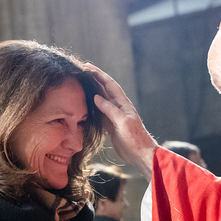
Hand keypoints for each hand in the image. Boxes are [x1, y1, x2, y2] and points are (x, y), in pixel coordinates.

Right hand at [84, 63, 157, 179]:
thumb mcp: (122, 122)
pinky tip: (84, 105)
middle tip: (81, 71)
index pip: (109, 84)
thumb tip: (96, 97)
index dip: (99, 75)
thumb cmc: (135, 138)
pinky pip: (99, 113)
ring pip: (100, 100)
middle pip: (103, 89)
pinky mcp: (110, 125)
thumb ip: (109, 109)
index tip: (88, 67)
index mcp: (122, 103)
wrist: (140, 153)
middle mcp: (118, 107)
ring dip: (91, 91)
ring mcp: (113, 116)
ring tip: (81, 84)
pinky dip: (91, 107)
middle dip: (93, 79)